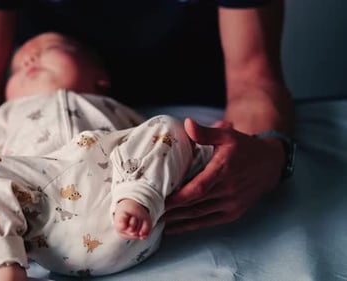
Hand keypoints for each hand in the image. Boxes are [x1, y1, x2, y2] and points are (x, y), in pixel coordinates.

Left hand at [163, 118, 284, 233]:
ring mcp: (231, 204)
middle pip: (195, 204)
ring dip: (177, 220)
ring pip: (200, 215)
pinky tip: (174, 228)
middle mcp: (228, 190)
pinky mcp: (233, 213)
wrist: (270, 164)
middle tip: (151, 211)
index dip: (179, 197)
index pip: (198, 188)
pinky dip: (190, 226)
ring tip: (157, 220)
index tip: (161, 200)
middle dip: (172, 210)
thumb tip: (187, 123)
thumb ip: (205, 132)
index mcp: (224, 170)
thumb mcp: (226, 135)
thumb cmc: (244, 147)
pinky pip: (208, 222)